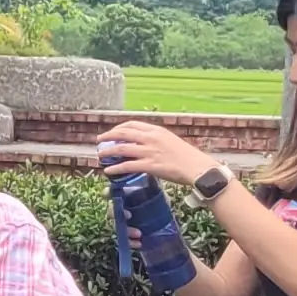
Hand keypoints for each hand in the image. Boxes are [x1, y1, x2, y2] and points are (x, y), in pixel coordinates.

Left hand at [94, 121, 217, 187]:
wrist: (197, 167)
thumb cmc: (187, 156)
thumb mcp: (171, 141)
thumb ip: (156, 140)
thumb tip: (144, 144)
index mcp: (156, 131)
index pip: (132, 124)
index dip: (119, 128)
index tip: (112, 132)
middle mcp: (151, 138)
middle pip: (123, 134)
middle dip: (108, 136)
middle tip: (99, 140)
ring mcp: (149, 152)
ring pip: (121, 149)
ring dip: (108, 151)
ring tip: (99, 155)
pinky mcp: (150, 166)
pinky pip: (127, 166)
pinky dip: (115, 168)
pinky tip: (108, 171)